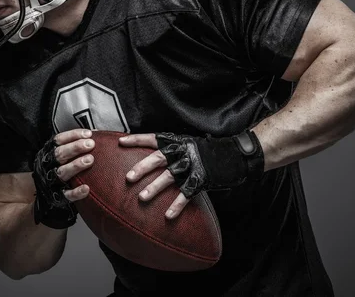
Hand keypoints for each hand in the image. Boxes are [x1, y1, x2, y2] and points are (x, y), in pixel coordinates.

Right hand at [32, 128, 95, 228]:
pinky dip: (76, 192)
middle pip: (59, 154)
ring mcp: (51, 182)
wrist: (43, 197)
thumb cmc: (58, 170)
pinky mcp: (56, 198)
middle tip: (90, 144)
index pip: (58, 140)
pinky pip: (66, 195)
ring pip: (62, 172)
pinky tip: (86, 188)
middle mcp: (47, 166)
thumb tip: (96, 133)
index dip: (73, 135)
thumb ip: (75, 144)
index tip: (88, 134)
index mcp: (48, 153)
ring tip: (90, 159)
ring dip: (76, 165)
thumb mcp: (61, 155)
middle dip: (75, 147)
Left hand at [119, 130, 264, 218]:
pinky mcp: (201, 179)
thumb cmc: (206, 150)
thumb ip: (169, 149)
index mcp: (176, 141)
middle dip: (142, 168)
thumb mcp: (186, 144)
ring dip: (154, 188)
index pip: (152, 138)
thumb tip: (147, 156)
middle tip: (128, 177)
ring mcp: (191, 166)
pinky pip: (186, 194)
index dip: (137, 139)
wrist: (233, 154)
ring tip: (141, 198)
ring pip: (169, 177)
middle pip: (158, 158)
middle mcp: (182, 152)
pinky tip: (168, 216)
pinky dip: (177, 205)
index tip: (121, 141)